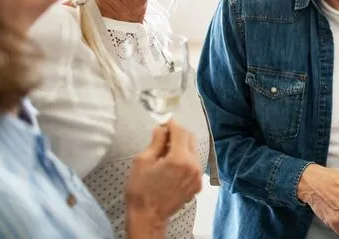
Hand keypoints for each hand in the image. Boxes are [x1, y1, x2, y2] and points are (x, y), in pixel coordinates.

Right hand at [125, 120, 202, 234]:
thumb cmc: (141, 190)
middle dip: (178, 134)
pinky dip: (186, 159)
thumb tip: (161, 128)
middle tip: (164, 136)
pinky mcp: (197, 184)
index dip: (172, 124)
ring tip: (166, 152)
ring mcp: (198, 176)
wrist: (148, 216)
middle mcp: (194, 166)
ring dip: (182, 146)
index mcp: (180, 159)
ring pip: (194, 151)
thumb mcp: (142, 161)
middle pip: (190, 139)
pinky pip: (195, 164)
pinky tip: (172, 164)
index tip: (164, 122)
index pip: (180, 132)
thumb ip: (156, 141)